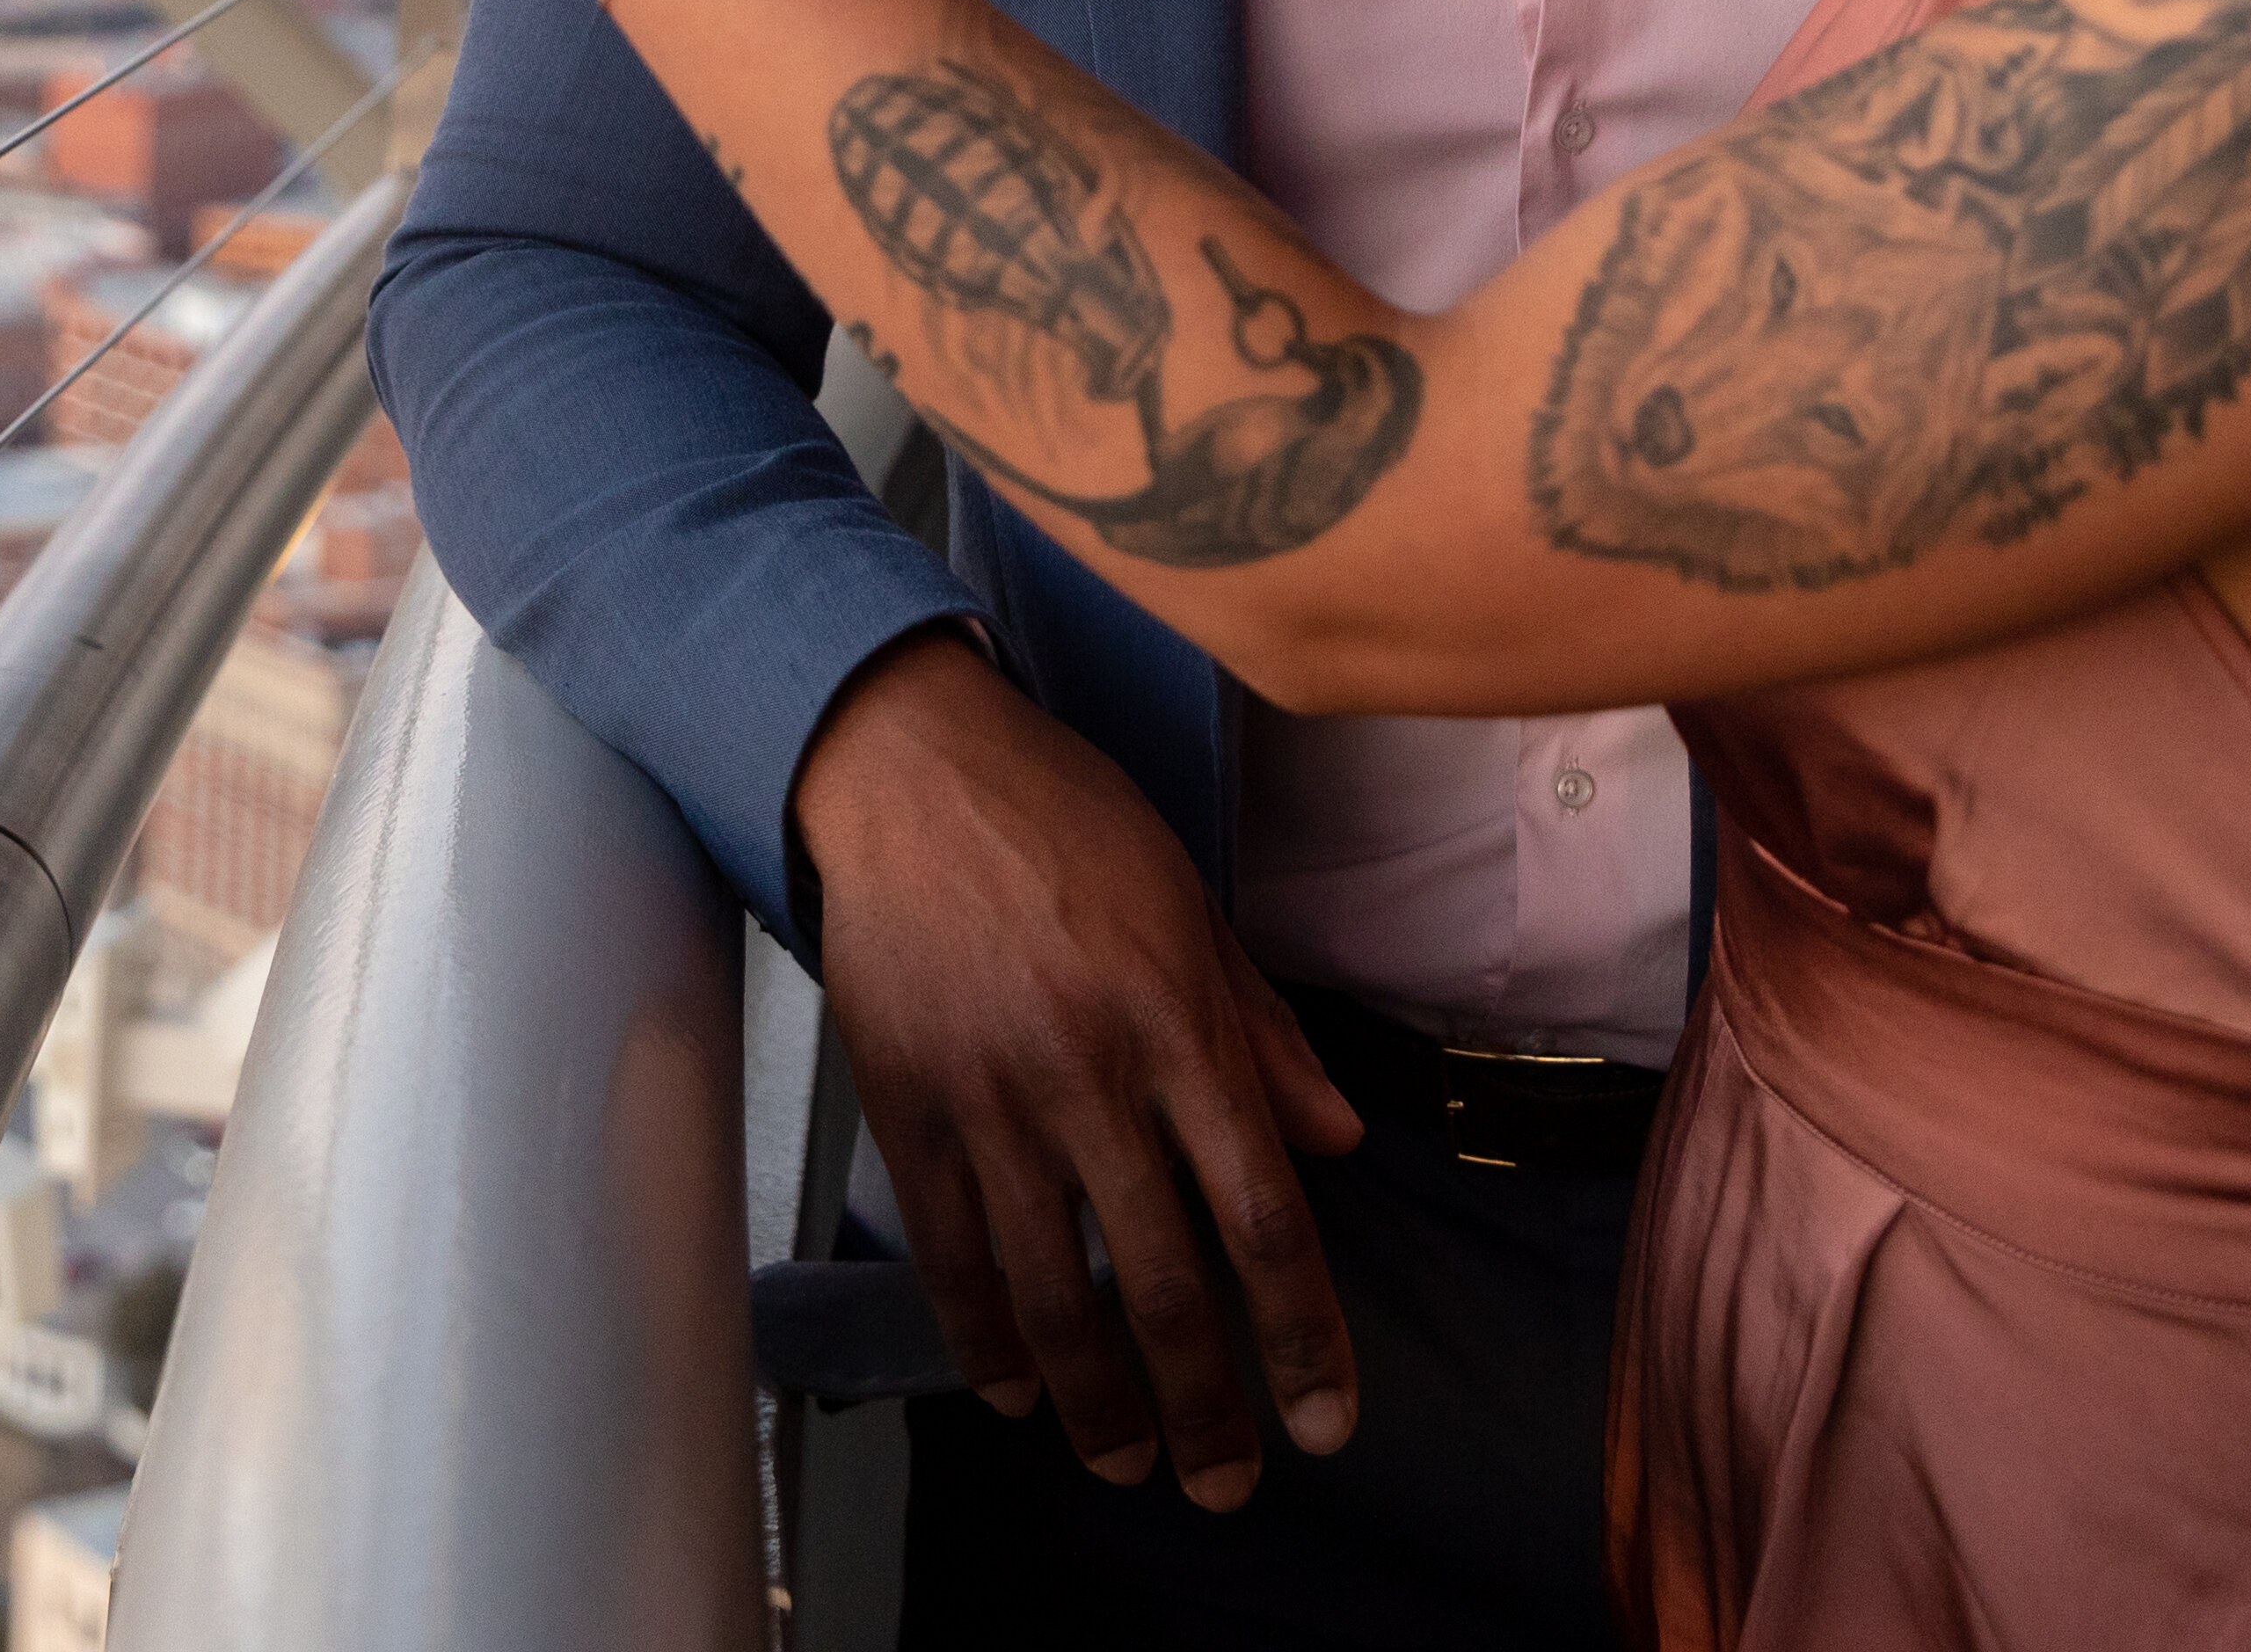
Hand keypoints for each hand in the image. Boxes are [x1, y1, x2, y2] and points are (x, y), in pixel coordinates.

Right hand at [793, 628, 1365, 1510]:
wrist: (912, 767)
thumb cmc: (1066, 821)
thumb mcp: (1197, 908)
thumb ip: (1266, 1036)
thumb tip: (1341, 1143)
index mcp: (1181, 1026)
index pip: (1264, 1216)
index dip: (1303, 1336)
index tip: (1325, 1421)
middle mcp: (1092, 1075)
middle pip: (1163, 1282)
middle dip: (1206, 1405)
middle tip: (1226, 1483)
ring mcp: (993, 1099)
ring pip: (1053, 1293)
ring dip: (1099, 1401)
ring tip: (1129, 1462)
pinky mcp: (909, 1108)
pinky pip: (952, 1255)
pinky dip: (985, 1340)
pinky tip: (1018, 1393)